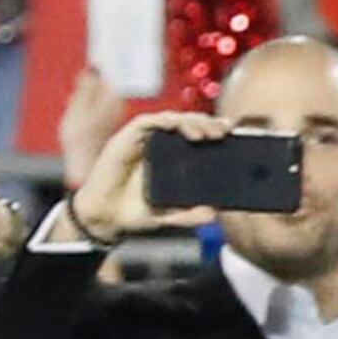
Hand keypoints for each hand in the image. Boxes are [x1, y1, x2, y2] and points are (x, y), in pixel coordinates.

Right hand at [64, 106, 217, 244]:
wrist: (104, 219)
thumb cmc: (134, 212)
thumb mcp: (168, 216)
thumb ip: (188, 215)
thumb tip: (213, 214)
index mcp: (172, 157)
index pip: (197, 135)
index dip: (214, 130)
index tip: (232, 133)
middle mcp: (159, 144)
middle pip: (187, 123)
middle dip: (207, 124)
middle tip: (223, 133)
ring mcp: (142, 140)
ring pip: (170, 119)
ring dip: (189, 121)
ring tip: (205, 133)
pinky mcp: (125, 138)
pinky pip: (146, 122)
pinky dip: (162, 120)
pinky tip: (175, 125)